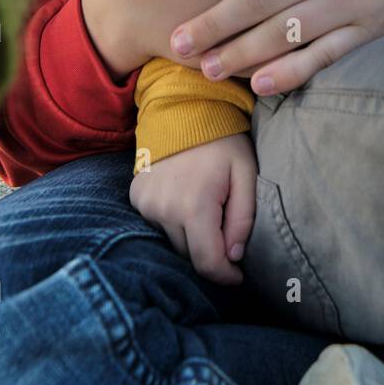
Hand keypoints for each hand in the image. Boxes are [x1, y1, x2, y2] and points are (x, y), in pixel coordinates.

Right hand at [129, 133, 256, 286]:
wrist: (185, 108)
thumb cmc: (223, 142)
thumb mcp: (246, 174)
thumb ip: (244, 219)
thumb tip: (233, 257)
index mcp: (194, 206)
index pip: (207, 264)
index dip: (225, 276)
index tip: (238, 275)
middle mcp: (164, 209)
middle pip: (190, 255)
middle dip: (211, 252)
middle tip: (227, 231)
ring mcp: (146, 204)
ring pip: (173, 241)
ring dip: (192, 236)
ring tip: (208, 208)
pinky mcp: (137, 197)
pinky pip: (158, 224)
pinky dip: (174, 221)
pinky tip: (186, 198)